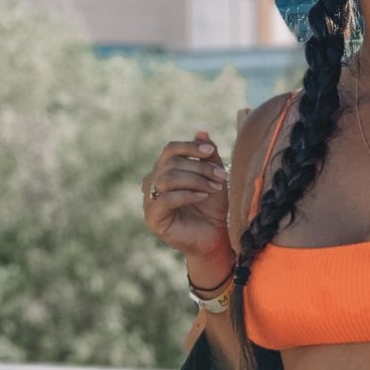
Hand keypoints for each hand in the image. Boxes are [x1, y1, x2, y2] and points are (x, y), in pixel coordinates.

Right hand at [141, 129, 233, 262]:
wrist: (214, 238)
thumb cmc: (212, 208)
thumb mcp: (213, 177)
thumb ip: (207, 156)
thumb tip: (201, 131)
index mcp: (164, 171)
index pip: (170, 150)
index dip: (189, 147)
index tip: (211, 151)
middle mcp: (152, 183)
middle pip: (170, 163)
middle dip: (198, 167)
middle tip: (221, 175)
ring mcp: (149, 201)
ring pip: (166, 178)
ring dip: (194, 179)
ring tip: (214, 187)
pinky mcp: (152, 218)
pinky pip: (166, 198)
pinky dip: (187, 194)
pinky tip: (203, 196)